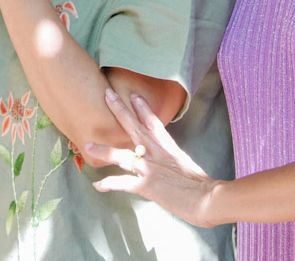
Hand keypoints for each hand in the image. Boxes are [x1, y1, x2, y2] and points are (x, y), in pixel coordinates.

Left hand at [86, 89, 222, 227]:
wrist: (208, 199)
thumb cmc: (204, 187)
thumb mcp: (188, 167)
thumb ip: (175, 162)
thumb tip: (170, 165)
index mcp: (169, 148)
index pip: (154, 123)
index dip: (143, 108)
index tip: (134, 95)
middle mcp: (157, 153)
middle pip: (134, 127)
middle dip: (119, 110)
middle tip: (107, 94)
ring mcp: (150, 168)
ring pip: (121, 154)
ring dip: (103, 149)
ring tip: (86, 145)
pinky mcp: (146, 185)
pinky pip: (123, 183)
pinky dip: (109, 184)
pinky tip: (97, 185)